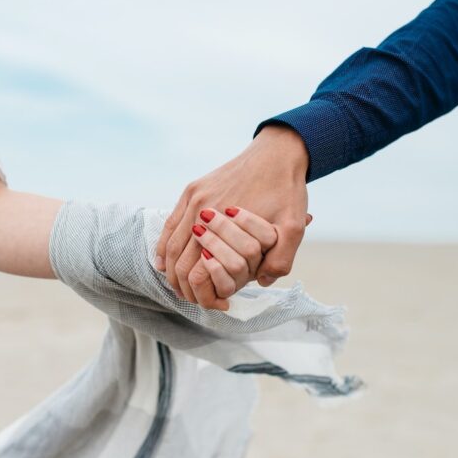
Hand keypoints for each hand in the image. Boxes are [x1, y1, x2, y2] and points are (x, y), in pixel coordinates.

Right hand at [156, 125, 309, 308]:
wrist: (278, 152)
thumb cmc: (287, 190)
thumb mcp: (294, 227)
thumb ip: (280, 259)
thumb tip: (259, 282)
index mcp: (224, 221)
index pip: (198, 270)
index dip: (202, 294)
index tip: (215, 304)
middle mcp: (202, 208)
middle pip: (179, 260)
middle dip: (183, 286)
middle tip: (193, 300)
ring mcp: (194, 197)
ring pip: (170, 244)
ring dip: (171, 270)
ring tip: (179, 287)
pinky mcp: (193, 189)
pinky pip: (170, 223)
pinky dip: (164, 246)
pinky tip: (164, 262)